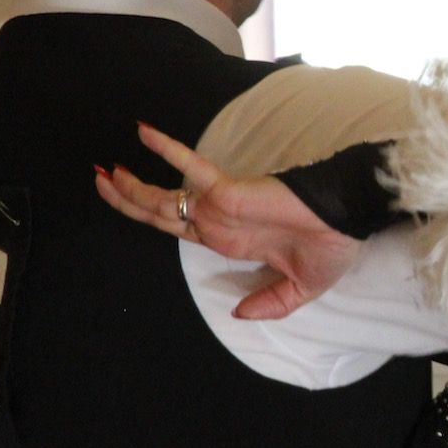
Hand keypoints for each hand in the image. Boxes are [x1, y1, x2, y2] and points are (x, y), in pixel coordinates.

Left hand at [95, 122, 360, 319]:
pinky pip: (192, 168)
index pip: (179, 227)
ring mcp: (220, 205)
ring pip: (163, 196)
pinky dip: (167, 150)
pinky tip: (143, 134)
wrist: (348, 222)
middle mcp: (218, 223)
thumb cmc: (330, 248)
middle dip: (125, 197)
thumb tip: (237, 313)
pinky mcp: (228, 191)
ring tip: (103, 173)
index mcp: (230, 241)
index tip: (128, 201)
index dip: (150, 216)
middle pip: (159, 211)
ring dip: (130, 185)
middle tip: (99, 180)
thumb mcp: (300, 289)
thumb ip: (269, 304)